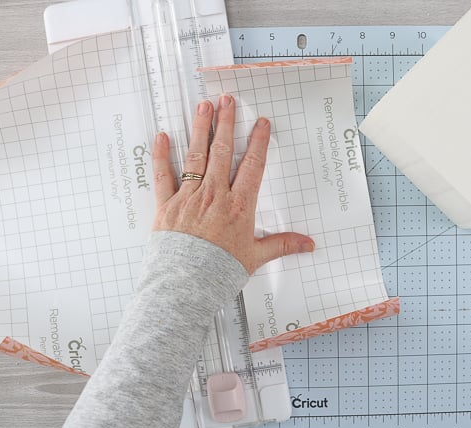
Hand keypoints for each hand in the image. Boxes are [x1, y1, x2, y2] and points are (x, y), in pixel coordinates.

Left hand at [150, 94, 314, 274]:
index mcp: (239, 206)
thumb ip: (282, 245)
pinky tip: (162, 136)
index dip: (259, 142)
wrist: (186, 285)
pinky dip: (161, 155)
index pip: (253, 166)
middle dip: (227, 123)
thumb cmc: (219, 272)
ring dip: (200, 128)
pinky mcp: (166, 206)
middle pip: (223, 151)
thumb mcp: (256, 257)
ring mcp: (189, 197)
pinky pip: (163, 175)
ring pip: (196, 155)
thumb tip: (308, 244)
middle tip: (228, 100)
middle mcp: (214, 195)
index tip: (262, 123)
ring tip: (203, 106)